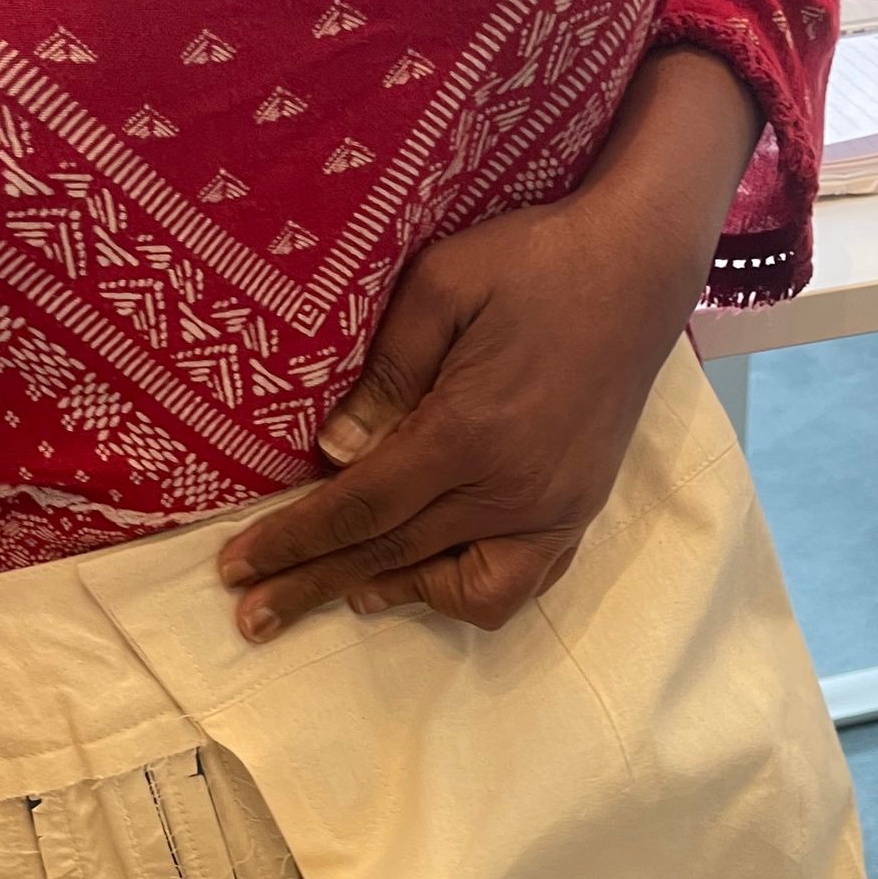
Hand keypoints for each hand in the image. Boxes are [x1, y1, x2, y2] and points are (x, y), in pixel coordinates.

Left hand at [217, 46, 760, 637]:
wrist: (641, 261)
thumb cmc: (534, 259)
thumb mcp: (442, 285)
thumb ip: (386, 374)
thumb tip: (334, 454)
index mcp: (469, 434)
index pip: (361, 509)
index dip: (293, 542)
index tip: (237, 569)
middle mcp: (514, 490)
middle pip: (393, 557)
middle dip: (314, 586)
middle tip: (252, 619)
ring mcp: (555, 508)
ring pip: (464, 589)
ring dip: (395, 592)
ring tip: (341, 589)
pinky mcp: (580, 508)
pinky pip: (521, 581)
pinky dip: (467, 587)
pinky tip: (426, 573)